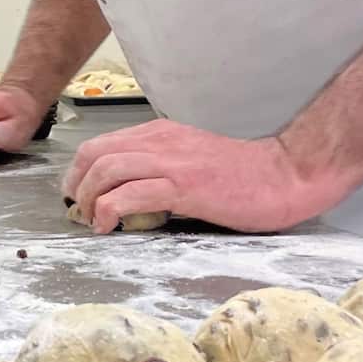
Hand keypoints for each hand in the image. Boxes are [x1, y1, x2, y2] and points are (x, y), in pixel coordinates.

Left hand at [62, 119, 335, 234]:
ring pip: (107, 170)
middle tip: (79, 211)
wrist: (285, 175)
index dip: (81, 171)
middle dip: (77, 184)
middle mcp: (160, 140)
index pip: (103, 144)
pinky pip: (130, 194)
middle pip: (95, 153)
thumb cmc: (244, 175)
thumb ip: (161, 168)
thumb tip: (129, 193)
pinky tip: (109, 227)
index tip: (80, 196)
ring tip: (92, 221)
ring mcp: (171, 161)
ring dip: (90, 198)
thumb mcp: (192, 160)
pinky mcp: (183, 186)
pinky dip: (109, 211)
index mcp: (161, 133)